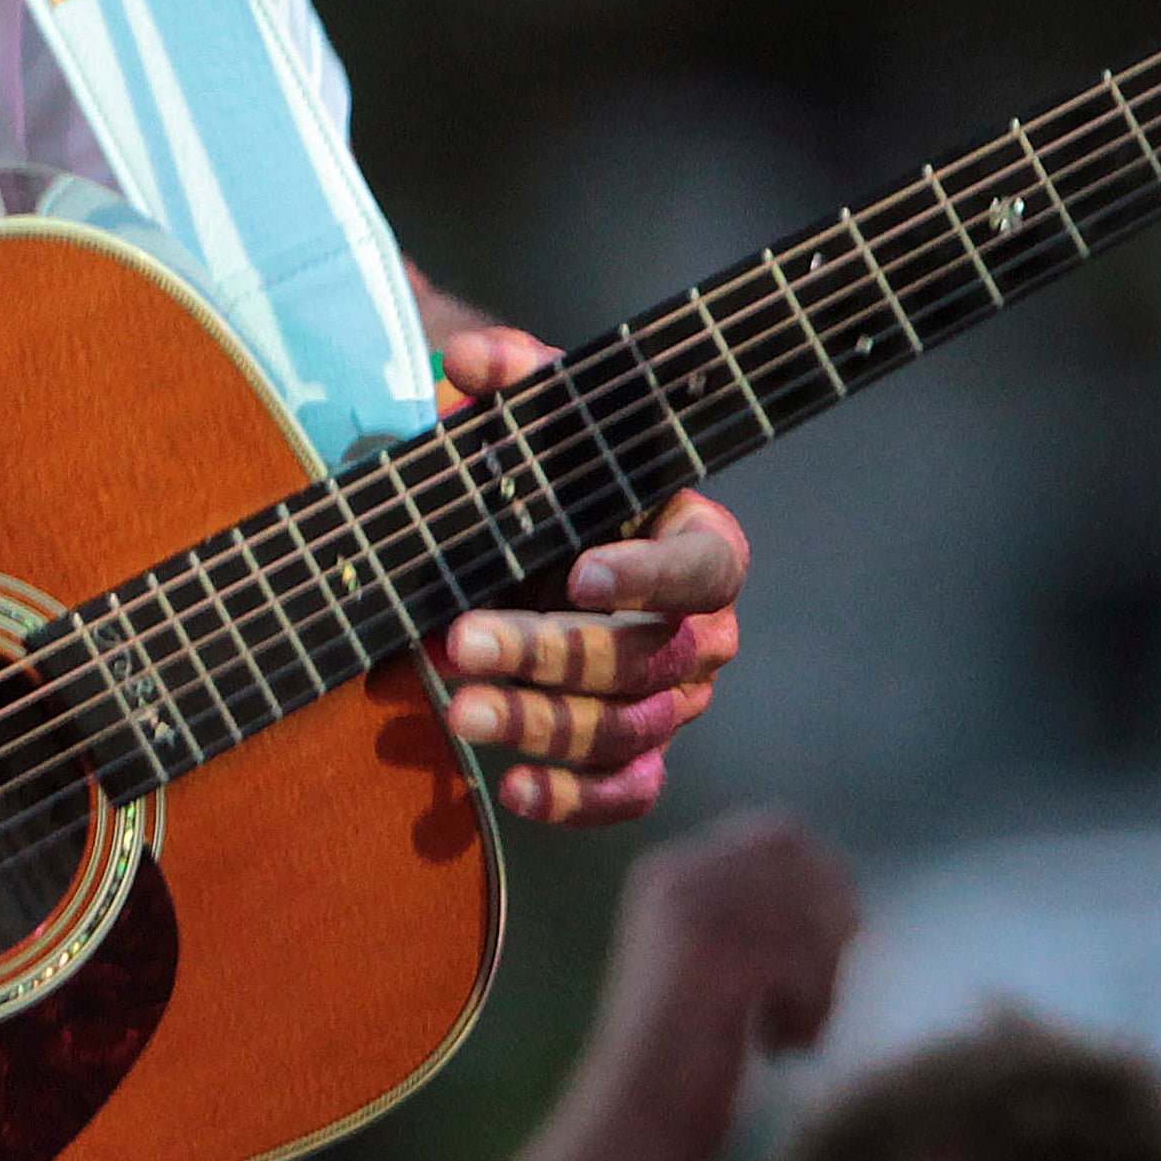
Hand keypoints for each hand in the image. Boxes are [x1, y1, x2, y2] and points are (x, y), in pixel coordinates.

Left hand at [428, 324, 748, 828]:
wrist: (528, 540)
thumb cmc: (547, 477)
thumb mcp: (534, 421)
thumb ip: (516, 378)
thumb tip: (473, 360)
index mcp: (698, 542)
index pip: (704, 567)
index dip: (648, 574)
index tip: (579, 572)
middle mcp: (700, 631)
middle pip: (647, 659)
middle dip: (550, 653)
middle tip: (462, 639)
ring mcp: (672, 700)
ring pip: (628, 728)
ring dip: (541, 722)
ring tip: (457, 709)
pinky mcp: (636, 754)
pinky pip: (626, 792)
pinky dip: (574, 799)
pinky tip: (512, 788)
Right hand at [568, 810, 858, 1160]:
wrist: (632, 1128)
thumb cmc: (687, 1061)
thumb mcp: (720, 970)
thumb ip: (764, 920)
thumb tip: (855, 900)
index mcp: (668, 873)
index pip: (781, 835)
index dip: (826, 885)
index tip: (836, 949)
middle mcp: (673, 878)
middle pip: (805, 866)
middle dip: (832, 928)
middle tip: (820, 995)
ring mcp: (687, 914)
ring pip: (811, 917)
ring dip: (825, 981)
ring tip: (798, 1034)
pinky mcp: (709, 958)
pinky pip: (805, 960)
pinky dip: (812, 1010)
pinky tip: (779, 1049)